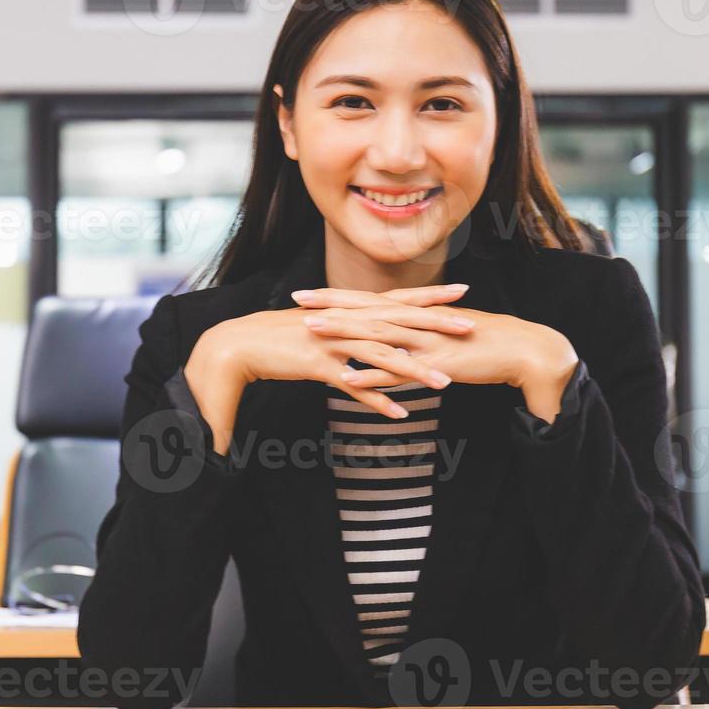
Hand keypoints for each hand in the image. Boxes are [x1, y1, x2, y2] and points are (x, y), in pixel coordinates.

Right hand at [188, 284, 469, 431]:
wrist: (238, 344)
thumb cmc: (278, 340)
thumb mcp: (319, 332)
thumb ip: (347, 336)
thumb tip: (368, 343)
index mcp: (348, 312)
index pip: (396, 301)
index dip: (429, 298)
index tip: (461, 294)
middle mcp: (344, 321)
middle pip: (397, 322)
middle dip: (436, 325)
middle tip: (470, 326)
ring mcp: (331, 342)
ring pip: (380, 355)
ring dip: (414, 370)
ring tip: (444, 384)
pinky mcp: (317, 364)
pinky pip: (353, 385)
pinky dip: (376, 400)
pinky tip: (399, 414)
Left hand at [293, 287, 580, 422]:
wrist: (521, 350)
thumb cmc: (483, 344)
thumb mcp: (444, 334)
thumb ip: (418, 336)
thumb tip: (394, 343)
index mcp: (416, 313)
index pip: (368, 300)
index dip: (336, 296)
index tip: (307, 292)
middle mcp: (416, 321)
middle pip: (365, 309)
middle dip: (330, 304)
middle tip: (297, 299)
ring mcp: (425, 340)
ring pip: (376, 334)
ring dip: (343, 332)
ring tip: (312, 331)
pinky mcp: (436, 363)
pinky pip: (399, 371)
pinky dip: (373, 376)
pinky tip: (349, 380)